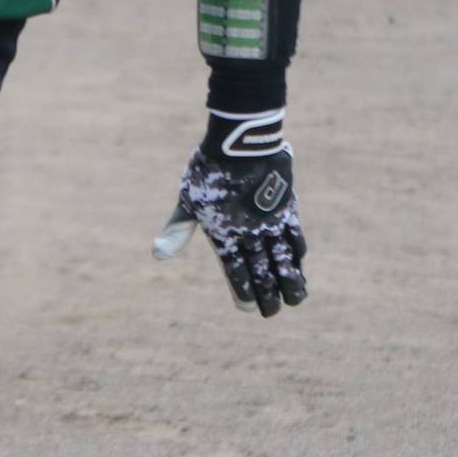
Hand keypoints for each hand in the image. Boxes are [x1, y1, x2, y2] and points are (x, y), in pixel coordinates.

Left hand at [153, 110, 307, 316]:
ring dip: (290, 280)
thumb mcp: (188, 200)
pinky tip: (300, 262)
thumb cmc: (208, 170)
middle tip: (274, 313)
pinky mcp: (286, 206)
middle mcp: (249, 232)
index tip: (250, 309)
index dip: (243, 292)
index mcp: (224, 234)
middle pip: (262, 271)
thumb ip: (178, 229)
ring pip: (283, 258)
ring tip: (297, 299)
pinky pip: (294, 234)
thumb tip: (157, 254)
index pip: (235, 271)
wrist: (240, 143)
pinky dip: (297, 251)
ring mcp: (270, 220)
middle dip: (269, 294)